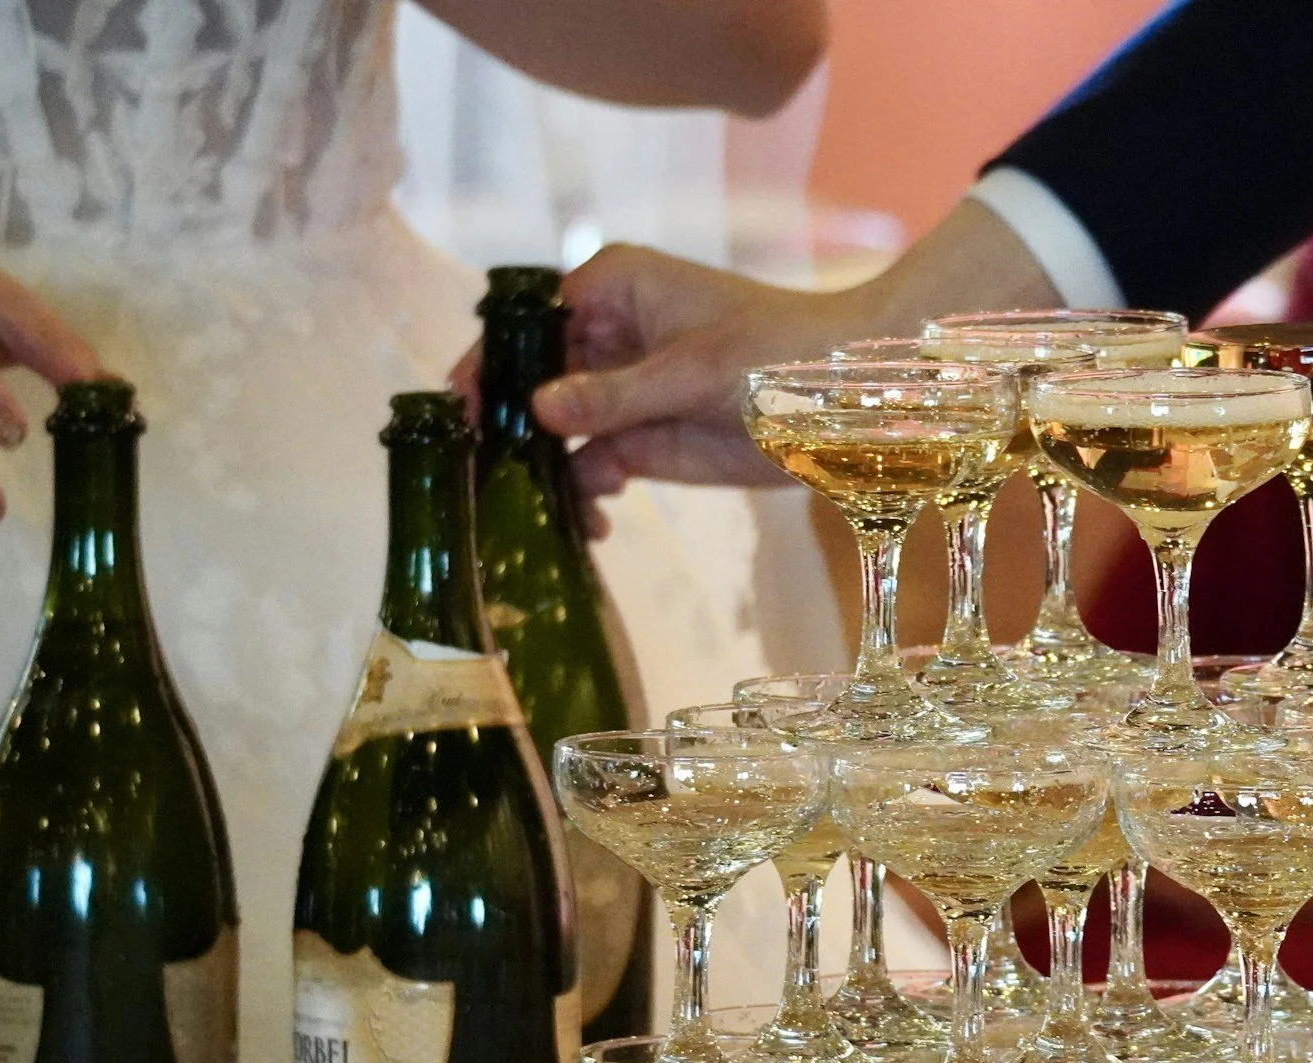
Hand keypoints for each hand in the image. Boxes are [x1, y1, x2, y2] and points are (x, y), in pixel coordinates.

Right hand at [459, 200, 1062, 510]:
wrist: (852, 401)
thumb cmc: (784, 355)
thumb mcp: (695, 371)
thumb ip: (615, 394)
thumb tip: (538, 410)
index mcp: (609, 288)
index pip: (522, 321)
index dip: (486, 365)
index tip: (460, 416)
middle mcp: (603, 336)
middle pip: (526, 382)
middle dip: (506, 432)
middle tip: (485, 483)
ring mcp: (618, 392)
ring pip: (552, 434)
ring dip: (542, 475)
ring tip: (539, 516)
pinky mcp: (641, 442)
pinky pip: (590, 470)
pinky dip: (585, 498)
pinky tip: (595, 523)